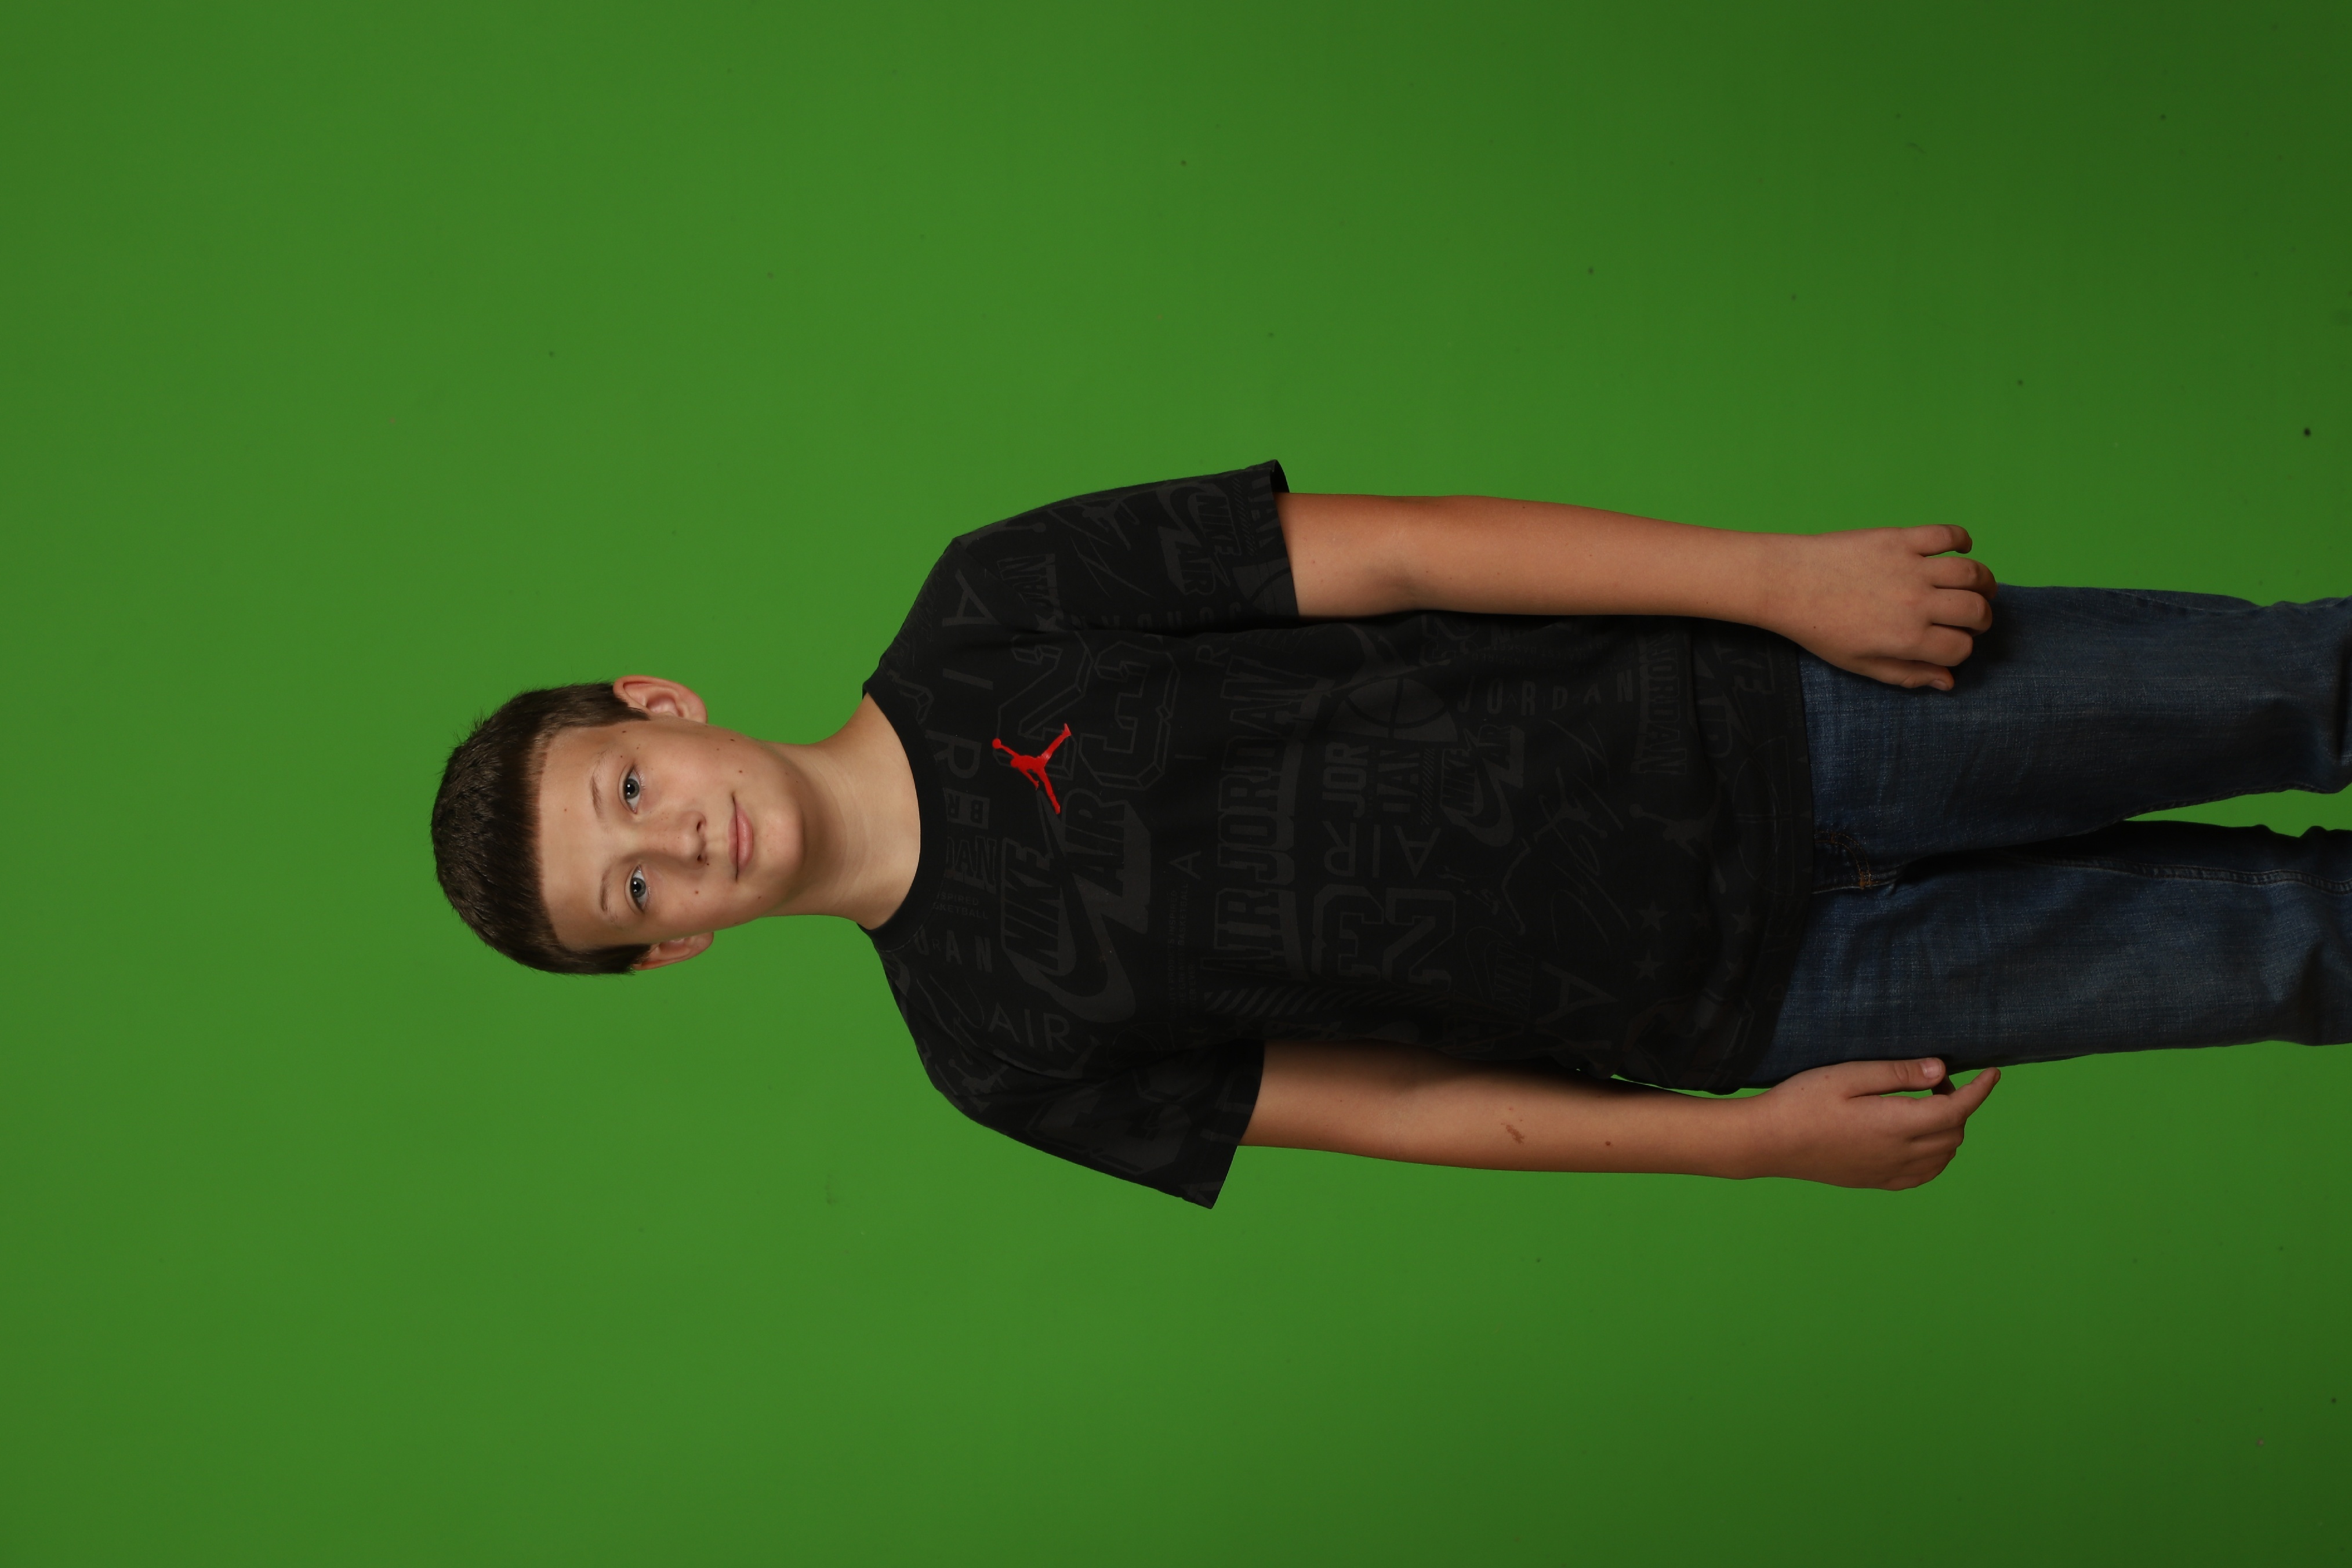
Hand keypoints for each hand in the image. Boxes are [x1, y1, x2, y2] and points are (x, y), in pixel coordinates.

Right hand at [1742, 1058, 2000, 1188]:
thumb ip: (1897, 1074)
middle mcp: (1899, 1154)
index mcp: (1895, 1124)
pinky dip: (1935, 1155)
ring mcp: (1888, 1172)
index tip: (1993, 1073)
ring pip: (1943, 1156)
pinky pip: (1924, 1174)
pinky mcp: (1876, 1181)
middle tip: (1933, 1080)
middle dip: (1959, 1105)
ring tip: (1923, 1105)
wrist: (1767, 1142)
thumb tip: (1941, 1070)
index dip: (1980, 1091)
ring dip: (1948, 1130)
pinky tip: (1916, 1138)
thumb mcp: (1848, 1075)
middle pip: (1954, 1133)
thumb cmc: (1802, 1102)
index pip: (1957, 1110)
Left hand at [1766, 526, 1997, 689]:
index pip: (1961, 648)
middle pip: (1976, 610)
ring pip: (1971, 572)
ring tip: (1978, 587)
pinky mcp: (1900, 539)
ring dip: (1983, 581)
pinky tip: (1961, 549)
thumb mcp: (1859, 663)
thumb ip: (1907, 674)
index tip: (1951, 644)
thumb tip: (1948, 681)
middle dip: (1982, 618)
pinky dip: (1962, 539)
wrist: (1787, 583)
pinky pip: (1947, 534)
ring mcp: (1910, 567)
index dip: (1961, 650)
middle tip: (1974, 618)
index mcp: (1906, 639)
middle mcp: (1915, 603)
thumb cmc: (1820, 628)